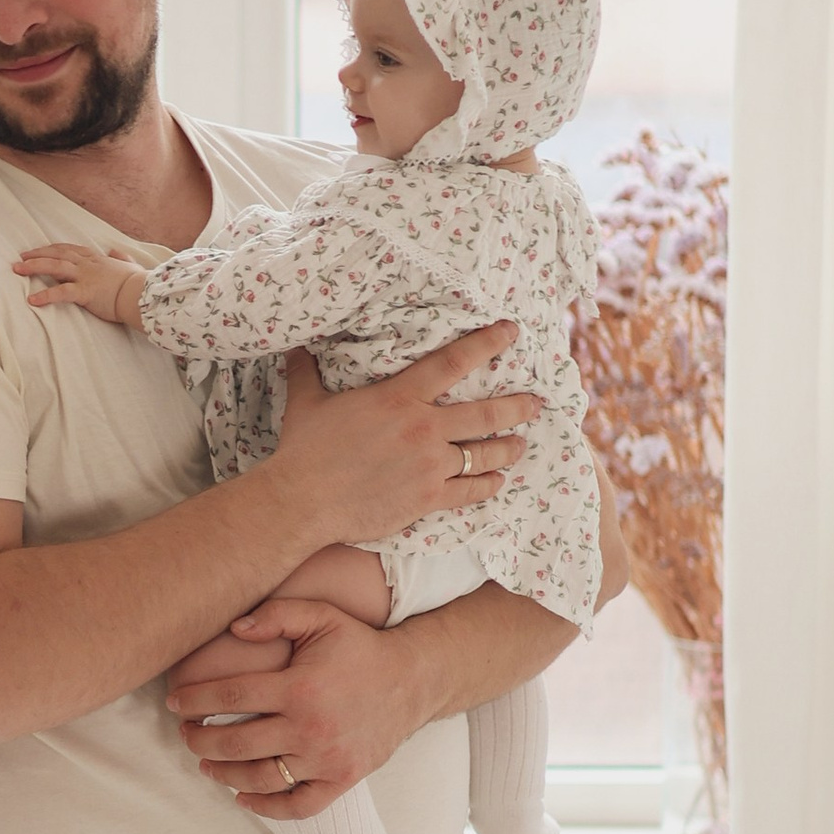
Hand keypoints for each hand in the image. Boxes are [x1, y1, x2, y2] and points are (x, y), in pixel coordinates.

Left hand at [13, 241, 148, 325]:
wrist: (143, 294)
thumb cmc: (138, 283)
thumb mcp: (130, 266)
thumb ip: (121, 258)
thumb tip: (116, 252)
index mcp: (97, 259)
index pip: (69, 249)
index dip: (52, 249)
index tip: (39, 250)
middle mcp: (88, 264)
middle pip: (57, 254)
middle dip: (37, 255)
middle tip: (20, 258)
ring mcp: (86, 276)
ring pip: (55, 266)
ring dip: (34, 266)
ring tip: (17, 269)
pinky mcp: (86, 292)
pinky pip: (61, 293)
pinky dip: (45, 295)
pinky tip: (32, 300)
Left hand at [165, 599, 443, 814]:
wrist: (412, 680)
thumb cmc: (360, 646)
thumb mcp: (321, 616)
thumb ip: (276, 615)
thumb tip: (232, 628)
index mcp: (299, 688)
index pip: (229, 698)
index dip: (194, 701)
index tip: (174, 703)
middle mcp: (310, 728)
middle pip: (236, 744)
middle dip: (200, 740)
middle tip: (186, 734)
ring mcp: (326, 759)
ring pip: (260, 778)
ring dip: (223, 774)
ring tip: (206, 764)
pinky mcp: (342, 779)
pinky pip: (298, 806)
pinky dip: (266, 808)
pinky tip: (242, 797)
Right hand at [270, 327, 539, 549]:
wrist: (303, 501)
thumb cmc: (303, 450)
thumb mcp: (306, 401)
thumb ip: (307, 370)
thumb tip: (296, 344)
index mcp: (400, 397)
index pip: (454, 362)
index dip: (487, 343)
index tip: (512, 332)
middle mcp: (423, 427)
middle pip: (486, 412)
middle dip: (517, 405)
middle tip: (538, 401)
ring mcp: (430, 465)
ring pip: (485, 453)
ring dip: (508, 448)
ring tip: (521, 444)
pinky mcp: (428, 499)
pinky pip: (471, 490)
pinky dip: (488, 485)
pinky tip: (498, 482)